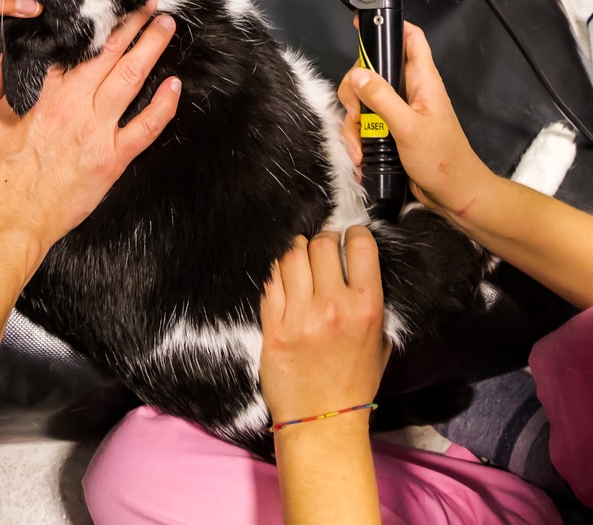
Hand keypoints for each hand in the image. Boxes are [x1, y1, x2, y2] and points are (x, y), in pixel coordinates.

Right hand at [0, 0, 180, 264]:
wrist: (7, 224)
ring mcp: (97, 133)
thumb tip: (4, 54)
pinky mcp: (112, 160)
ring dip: (151, 48)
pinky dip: (163, 106)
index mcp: (42, 94)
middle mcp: (74, 107)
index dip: (91, 23)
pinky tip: (175, 85)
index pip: (72, 48)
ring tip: (166, 25)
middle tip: (148, 1)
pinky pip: (146, 128)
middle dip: (131, 23)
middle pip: (108, 54)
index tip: (104, 4)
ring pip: (131, 80)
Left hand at [259, 228, 390, 427]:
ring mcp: (300, 315)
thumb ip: (370, 303)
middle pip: (322, 245)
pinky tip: (283, 277)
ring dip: (296, 250)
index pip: (360, 247)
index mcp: (366, 307)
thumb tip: (358, 267)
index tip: (349, 235)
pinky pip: (271, 283)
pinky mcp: (273, 326)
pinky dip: (277, 273)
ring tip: (299, 255)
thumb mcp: (380, 341)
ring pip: (292, 257)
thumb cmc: (354, 382)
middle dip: (322, 239)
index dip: (353, 233)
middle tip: (322, 246)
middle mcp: (333, 306)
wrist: (322, 419)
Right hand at [337, 22, 491, 216]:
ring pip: (362, 101)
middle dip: (355, 92)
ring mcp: (397, 111)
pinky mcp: (389, 130)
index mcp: (422, 81)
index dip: (389, 27)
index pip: (410, 39)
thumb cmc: (441, 159)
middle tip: (356, 114)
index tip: (363, 25)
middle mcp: (409, 91)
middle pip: (371, 71)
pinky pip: (364, 125)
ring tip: (360, 146)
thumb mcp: (408, 127)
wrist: (452, 194)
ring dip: (354, 124)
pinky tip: (361, 155)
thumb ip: (382, 98)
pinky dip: (357, 139)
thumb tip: (357, 74)